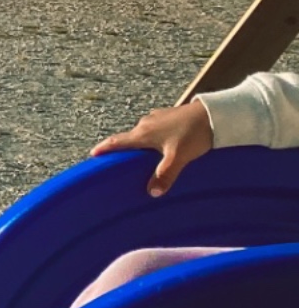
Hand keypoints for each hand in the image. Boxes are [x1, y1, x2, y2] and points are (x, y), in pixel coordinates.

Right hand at [90, 101, 213, 196]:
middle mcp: (145, 123)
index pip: (117, 142)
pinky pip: (155, 128)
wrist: (214, 114)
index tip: (93, 154)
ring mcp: (156, 117)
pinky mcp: (168, 115)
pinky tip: (165, 144)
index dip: (104, 148)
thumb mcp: (179, 157)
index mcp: (143, 134)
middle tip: (122, 161)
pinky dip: (154, 138)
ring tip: (146, 156)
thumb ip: (165, 175)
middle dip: (124, 149)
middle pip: (129, 138)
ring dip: (141, 144)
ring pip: (143, 133)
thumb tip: (152, 193)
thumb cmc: (194, 134)